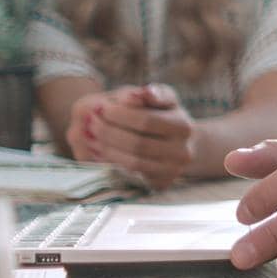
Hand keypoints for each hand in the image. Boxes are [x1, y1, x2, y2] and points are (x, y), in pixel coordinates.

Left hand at [66, 83, 196, 189]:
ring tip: (92, 136)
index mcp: (184, 126)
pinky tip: (100, 150)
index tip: (102, 108)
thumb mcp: (162, 98)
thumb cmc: (165, 115)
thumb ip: (150, 94)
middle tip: (92, 123)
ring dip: (107, 149)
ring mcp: (173, 171)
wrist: (179, 144)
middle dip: (109, 132)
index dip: (120, 115)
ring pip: (133, 162)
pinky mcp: (161, 184)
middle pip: (137, 144)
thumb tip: (131, 97)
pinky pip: (131, 176)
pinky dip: (112, 163)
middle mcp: (183, 152)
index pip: (146, 121)